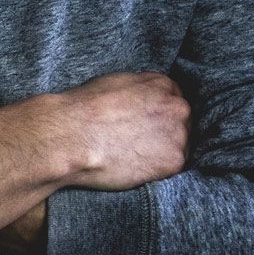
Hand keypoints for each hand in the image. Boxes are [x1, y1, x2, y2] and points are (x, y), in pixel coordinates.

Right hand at [53, 72, 190, 191]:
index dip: (158, 117)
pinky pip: (173, 169)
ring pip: (179, 148)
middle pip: (181, 124)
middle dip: (164, 135)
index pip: (172, 102)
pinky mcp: (173, 161)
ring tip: (135, 158)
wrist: (72, 135)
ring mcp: (179, 134)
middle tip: (139, 145)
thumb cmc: (85, 108)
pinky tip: (136, 168)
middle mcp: (178, 106)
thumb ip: (140, 90)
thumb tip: (142, 100)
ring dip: (162, 154)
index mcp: (164, 84)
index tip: (146, 127)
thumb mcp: (116, 82)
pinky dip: (157, 172)